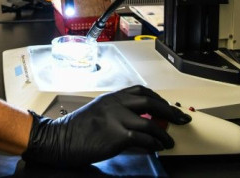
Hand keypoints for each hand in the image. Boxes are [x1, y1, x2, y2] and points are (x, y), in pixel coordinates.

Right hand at [22, 85, 190, 166]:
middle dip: (169, 111)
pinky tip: (156, 148)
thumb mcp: (98, 112)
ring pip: (149, 122)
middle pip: (150, 102)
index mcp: (111, 97)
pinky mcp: (116, 135)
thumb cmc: (76, 129)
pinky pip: (142, 139)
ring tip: (169, 141)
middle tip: (180, 119)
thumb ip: (116, 112)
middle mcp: (115, 103)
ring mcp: (115, 118)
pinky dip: (153, 144)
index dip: (158, 98)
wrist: (60, 139)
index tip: (168, 106)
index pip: (141, 91)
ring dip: (164, 133)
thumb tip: (140, 120)